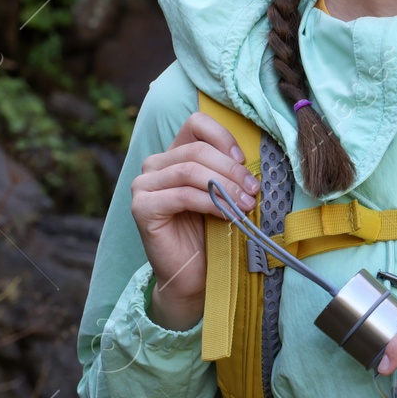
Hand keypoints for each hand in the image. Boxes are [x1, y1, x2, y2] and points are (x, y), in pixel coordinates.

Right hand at [129, 111, 260, 329]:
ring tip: (246, 203)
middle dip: (231, 169)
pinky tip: (227, 214)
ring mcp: (144, 185)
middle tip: (254, 189)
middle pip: (197, 150)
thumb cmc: (212, 230)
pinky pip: (182, 195)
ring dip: (224, 186)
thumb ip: (228, 170)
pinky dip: (210, 203)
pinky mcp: (142, 207)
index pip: (196, 123)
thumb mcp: (223, 192)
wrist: (195, 273)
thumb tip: (250, 159)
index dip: (223, 137)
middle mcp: (155, 165)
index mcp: (174, 154)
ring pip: (190, 170)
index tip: (244, 160)